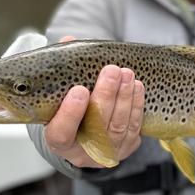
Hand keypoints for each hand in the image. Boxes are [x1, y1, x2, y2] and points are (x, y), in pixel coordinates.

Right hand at [44, 36, 144, 167]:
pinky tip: (136, 87)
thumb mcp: (58, 93)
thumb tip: (67, 40)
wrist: (85, 133)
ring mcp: (106, 153)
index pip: (61, 134)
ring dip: (125, 98)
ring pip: (118, 128)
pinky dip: (136, 106)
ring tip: (127, 74)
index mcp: (58, 142)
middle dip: (106, 96)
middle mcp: (81, 153)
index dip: (70, 114)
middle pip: (97, 127)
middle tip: (112, 70)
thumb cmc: (68, 108)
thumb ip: (61, 70)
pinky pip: (134, 128)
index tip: (79, 89)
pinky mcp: (126, 148)